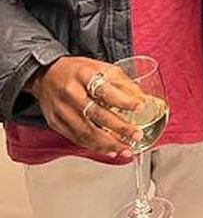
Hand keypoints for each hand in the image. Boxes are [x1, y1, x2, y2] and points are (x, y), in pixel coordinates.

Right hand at [26, 57, 144, 157]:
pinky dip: (94, 146)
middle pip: (96, 113)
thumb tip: (142, 98)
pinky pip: (76, 138)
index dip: (123, 100)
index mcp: (83, 74)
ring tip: (125, 149)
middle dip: (119, 127)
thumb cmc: (77, 71)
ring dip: (108, 143)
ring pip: (86, 131)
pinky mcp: (55, 123)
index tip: (140, 106)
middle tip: (137, 134)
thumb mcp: (101, 67)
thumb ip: (121, 82)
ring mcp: (61, 109)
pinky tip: (108, 150)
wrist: (46, 75)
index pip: (105, 89)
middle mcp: (70, 92)